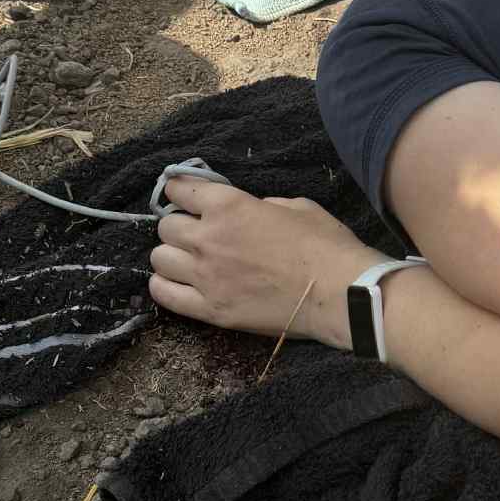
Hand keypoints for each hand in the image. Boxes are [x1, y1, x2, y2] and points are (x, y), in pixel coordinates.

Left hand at [148, 180, 382, 348]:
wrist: (339, 293)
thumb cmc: (325, 245)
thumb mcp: (296, 206)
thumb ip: (262, 205)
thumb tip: (251, 212)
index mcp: (229, 206)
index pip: (180, 190)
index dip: (181, 192)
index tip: (186, 198)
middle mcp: (208, 238)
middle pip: (166, 227)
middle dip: (180, 226)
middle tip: (197, 235)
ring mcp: (206, 277)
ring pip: (160, 259)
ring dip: (172, 256)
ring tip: (188, 262)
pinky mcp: (211, 310)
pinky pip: (165, 295)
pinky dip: (165, 286)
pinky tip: (178, 284)